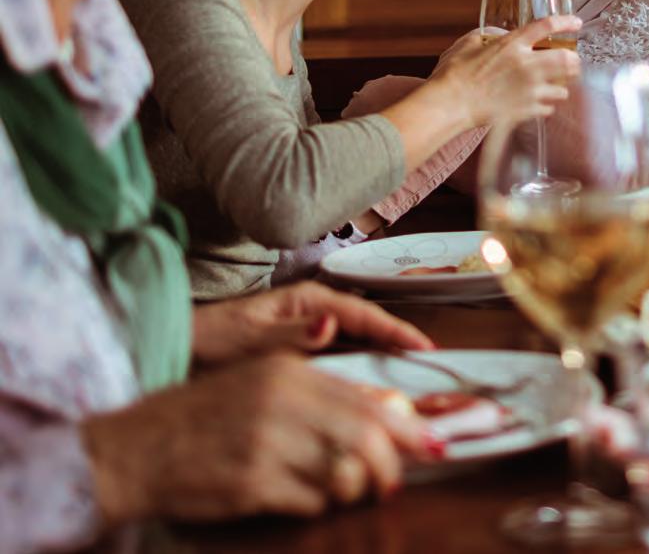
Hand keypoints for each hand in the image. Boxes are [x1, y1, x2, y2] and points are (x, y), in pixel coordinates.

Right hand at [83, 352, 435, 523]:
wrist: (140, 446)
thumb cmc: (206, 413)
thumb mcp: (263, 384)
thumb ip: (321, 394)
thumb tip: (385, 410)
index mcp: (288, 371)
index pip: (366, 399)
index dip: (406, 428)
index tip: (434, 444)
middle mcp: (282, 401)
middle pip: (366, 437)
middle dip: (391, 465)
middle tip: (394, 482)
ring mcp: (267, 444)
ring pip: (343, 473)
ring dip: (355, 489)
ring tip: (349, 490)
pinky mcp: (252, 485)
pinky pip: (309, 503)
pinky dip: (317, 505)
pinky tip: (301, 497)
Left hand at [191, 281, 433, 364]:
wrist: (183, 348)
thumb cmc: (213, 340)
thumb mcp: (251, 339)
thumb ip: (291, 335)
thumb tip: (330, 325)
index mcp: (305, 300)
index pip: (361, 312)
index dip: (394, 329)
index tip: (423, 346)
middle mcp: (312, 311)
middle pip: (366, 323)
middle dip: (397, 340)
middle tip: (429, 365)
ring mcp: (308, 328)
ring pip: (356, 338)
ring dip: (382, 353)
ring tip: (410, 375)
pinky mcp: (302, 347)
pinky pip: (342, 353)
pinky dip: (361, 365)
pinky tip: (371, 385)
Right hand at [434, 15, 581, 127]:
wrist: (451, 104)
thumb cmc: (455, 75)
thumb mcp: (468, 45)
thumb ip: (486, 39)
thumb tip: (493, 38)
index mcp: (512, 45)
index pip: (547, 26)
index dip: (566, 23)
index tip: (576, 23)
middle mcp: (527, 66)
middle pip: (567, 60)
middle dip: (573, 61)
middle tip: (571, 62)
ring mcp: (529, 90)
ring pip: (563, 89)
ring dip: (561, 87)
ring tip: (554, 87)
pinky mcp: (527, 110)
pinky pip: (549, 108)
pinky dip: (546, 106)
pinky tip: (539, 103)